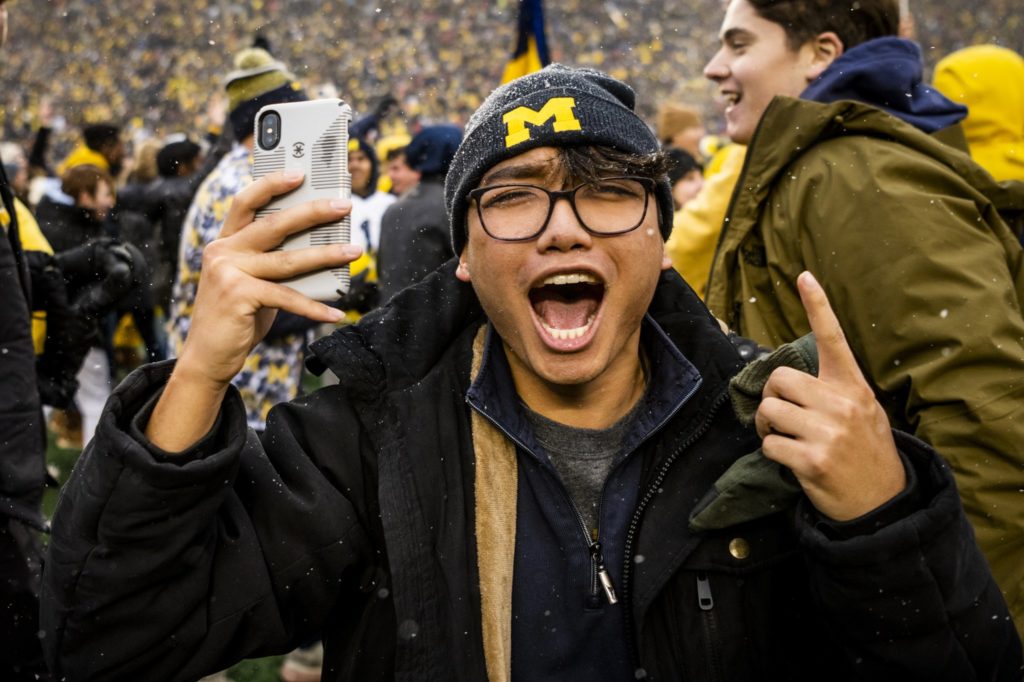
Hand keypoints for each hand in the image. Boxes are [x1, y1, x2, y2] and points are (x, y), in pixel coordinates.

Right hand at [176, 170, 359, 389]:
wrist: (208, 356)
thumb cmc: (237, 317)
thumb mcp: (252, 281)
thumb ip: (273, 262)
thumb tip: (318, 248)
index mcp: (224, 242)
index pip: (246, 202)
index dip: (272, 184)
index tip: (300, 173)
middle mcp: (223, 252)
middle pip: (274, 224)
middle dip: (313, 212)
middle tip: (344, 205)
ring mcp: (228, 273)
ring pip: (288, 260)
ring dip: (326, 255)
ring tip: (355, 251)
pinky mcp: (238, 297)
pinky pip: (287, 297)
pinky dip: (315, 307)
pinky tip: (336, 312)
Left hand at [754, 272, 904, 520]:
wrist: (884, 503)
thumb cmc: (865, 452)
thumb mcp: (863, 412)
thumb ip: (833, 391)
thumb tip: (789, 381)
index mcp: (853, 387)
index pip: (834, 339)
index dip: (818, 306)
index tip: (804, 277)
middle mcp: (842, 404)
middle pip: (779, 379)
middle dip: (771, 397)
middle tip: (780, 416)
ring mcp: (828, 432)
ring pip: (769, 411)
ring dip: (767, 427)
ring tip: (786, 438)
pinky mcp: (812, 459)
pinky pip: (768, 444)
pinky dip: (772, 453)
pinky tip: (792, 461)